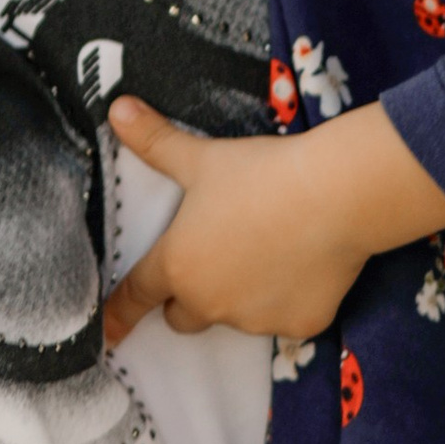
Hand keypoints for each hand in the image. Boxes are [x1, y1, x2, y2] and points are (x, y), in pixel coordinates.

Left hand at [101, 95, 444, 347]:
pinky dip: (289, 300)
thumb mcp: (201, 158)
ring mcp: (255, 320)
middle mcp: (210, 303)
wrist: (336, 194)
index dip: (119, 314)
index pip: (136, 295)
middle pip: (184, 316)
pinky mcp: (300, 326)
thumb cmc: (261, 174)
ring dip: (242, 297)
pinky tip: (306, 263)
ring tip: (271, 248)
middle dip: (191, 297)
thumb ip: (155, 141)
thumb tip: (116, 109)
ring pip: (236, 317)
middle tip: (216, 257)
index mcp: (178, 265)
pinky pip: (285, 319)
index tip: (109, 334)